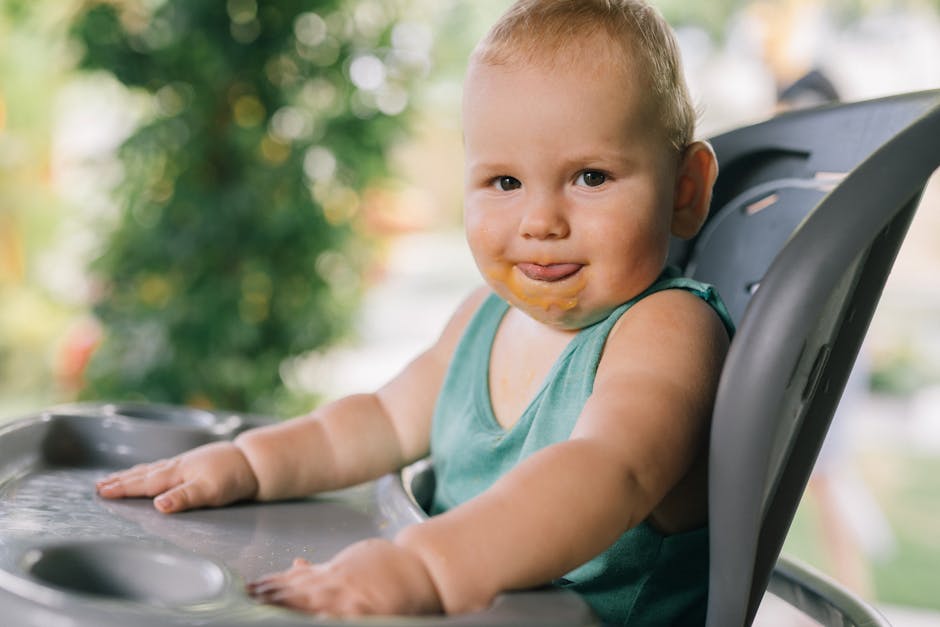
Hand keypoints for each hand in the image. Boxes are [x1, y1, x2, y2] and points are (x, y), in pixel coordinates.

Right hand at [95, 441, 258, 512]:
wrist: (253, 462)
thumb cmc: (233, 478)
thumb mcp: (210, 491)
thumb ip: (184, 498)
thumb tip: (158, 505)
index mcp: (177, 474)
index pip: (144, 483)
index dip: (122, 488)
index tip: (101, 491)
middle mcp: (177, 467)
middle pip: (143, 475)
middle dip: (120, 481)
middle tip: (97, 485)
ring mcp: (184, 464)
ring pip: (151, 469)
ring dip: (131, 474)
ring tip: (113, 478)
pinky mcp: (192, 464)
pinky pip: (162, 467)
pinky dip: (148, 470)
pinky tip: (148, 471)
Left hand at [247, 538, 441, 616]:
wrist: (420, 567)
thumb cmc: (386, 566)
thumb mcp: (350, 562)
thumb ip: (320, 569)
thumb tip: (295, 565)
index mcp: (328, 575)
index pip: (288, 582)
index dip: (265, 587)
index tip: (245, 590)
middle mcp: (332, 586)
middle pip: (290, 595)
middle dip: (267, 599)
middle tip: (245, 600)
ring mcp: (346, 601)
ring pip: (305, 606)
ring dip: (283, 607)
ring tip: (262, 610)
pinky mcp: (362, 613)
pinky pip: (335, 620)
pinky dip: (321, 620)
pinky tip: (308, 621)